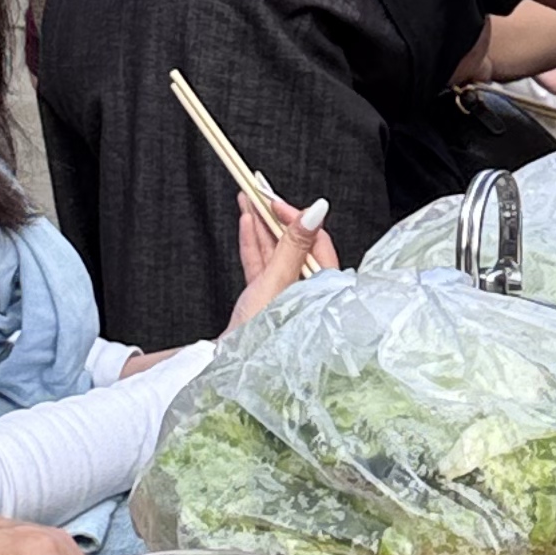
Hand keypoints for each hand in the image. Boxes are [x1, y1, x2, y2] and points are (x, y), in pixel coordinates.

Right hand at [230, 190, 337, 322]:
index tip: (275, 201)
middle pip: (293, 242)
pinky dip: (252, 244)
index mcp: (323, 286)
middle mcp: (306, 288)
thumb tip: (317, 210)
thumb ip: (294, 244)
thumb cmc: (261, 332)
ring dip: (260, 224)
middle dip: (275, 215)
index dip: (296, 216)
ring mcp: (284, 292)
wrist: (233, 365)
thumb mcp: (278, 281)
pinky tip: (246, 223)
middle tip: (261, 190)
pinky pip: (261, 265)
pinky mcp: (264, 298)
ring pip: (274, 250)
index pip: (315, 240)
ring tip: (248, 198)